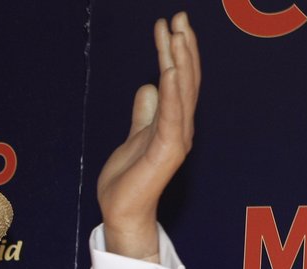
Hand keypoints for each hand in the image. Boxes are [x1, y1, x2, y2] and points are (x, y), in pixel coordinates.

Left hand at [96, 12, 199, 259]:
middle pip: (184, 80)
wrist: (122, 211)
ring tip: (177, 32)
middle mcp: (180, 127)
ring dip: (180, 60)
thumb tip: (148, 86)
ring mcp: (176, 138)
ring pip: (181, 92)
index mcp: (173, 123)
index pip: (179, 81)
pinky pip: (170, 115)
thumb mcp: (134, 136)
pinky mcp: (165, 151)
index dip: (177, 52)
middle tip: (179, 17)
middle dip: (183, 47)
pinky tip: (168, 69)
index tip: (171, 25)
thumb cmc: (128, 180)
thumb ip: (144, 113)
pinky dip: (171, 91)